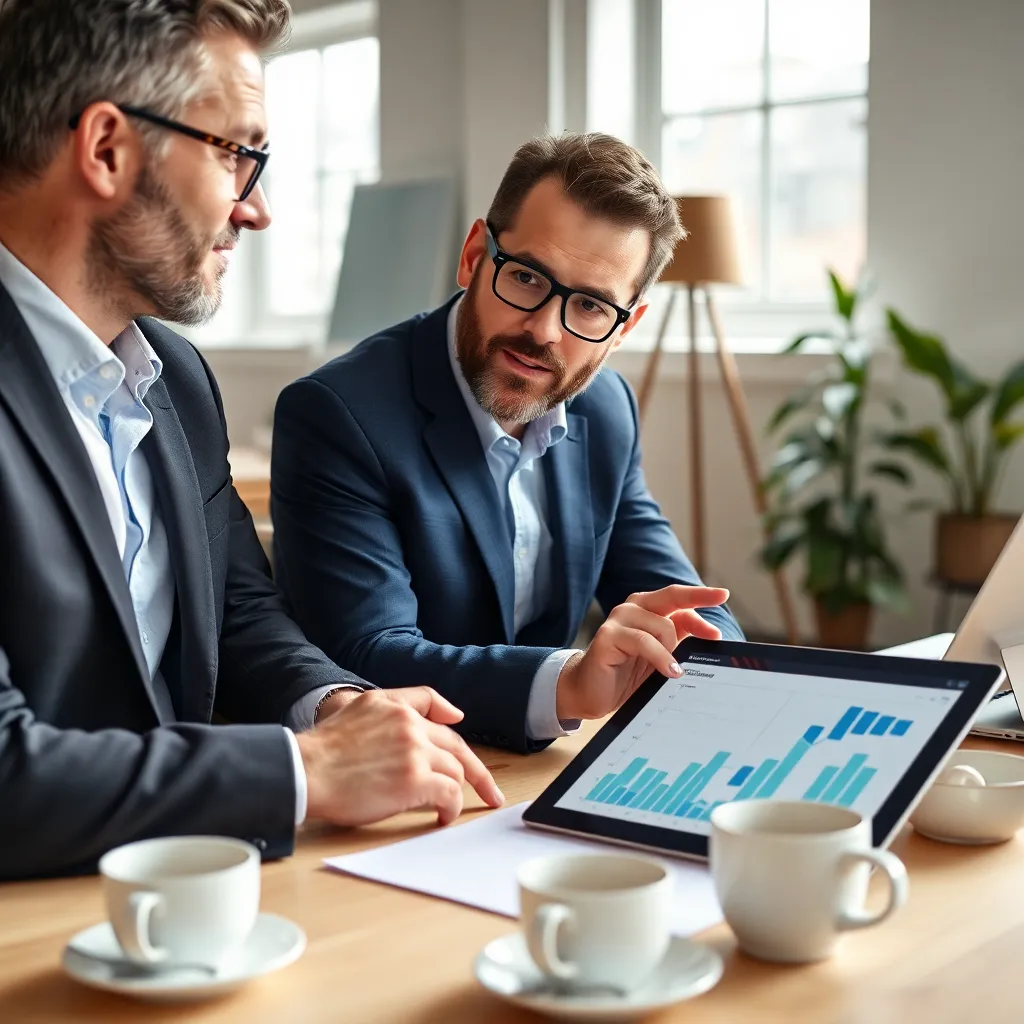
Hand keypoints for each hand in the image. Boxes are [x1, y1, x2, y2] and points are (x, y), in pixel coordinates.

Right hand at [295, 687, 504, 826]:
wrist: (305, 770)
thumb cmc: (326, 747)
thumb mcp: (363, 705)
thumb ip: (407, 701)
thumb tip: (456, 713)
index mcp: (399, 708)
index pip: (441, 721)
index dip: (458, 740)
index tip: (470, 758)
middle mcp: (412, 727)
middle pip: (458, 748)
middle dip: (479, 773)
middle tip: (491, 792)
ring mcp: (415, 753)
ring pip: (455, 771)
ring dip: (457, 792)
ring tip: (450, 809)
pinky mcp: (415, 781)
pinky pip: (449, 794)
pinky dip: (451, 807)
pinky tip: (443, 816)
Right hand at [555, 585, 728, 720]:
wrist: (590, 693)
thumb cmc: (626, 674)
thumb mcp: (660, 657)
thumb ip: (680, 640)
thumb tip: (712, 633)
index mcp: (646, 609)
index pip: (678, 597)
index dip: (701, 598)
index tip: (723, 596)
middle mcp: (632, 608)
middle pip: (671, 596)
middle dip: (698, 599)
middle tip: (716, 616)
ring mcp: (618, 619)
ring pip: (662, 625)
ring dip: (674, 650)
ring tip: (674, 671)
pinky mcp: (608, 636)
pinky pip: (644, 642)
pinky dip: (661, 657)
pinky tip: (671, 671)